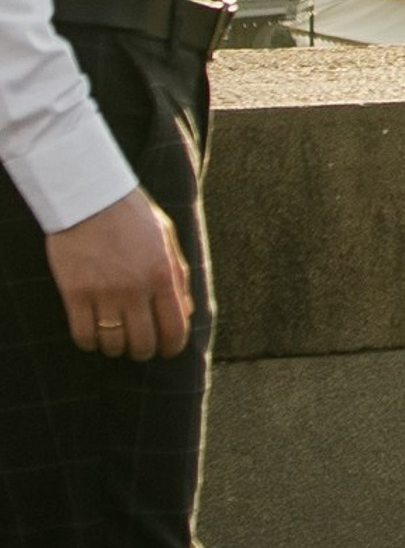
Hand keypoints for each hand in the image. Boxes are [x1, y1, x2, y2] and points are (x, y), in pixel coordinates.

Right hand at [48, 188, 192, 359]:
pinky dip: (89, 342)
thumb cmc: (131, 215)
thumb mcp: (166, 238)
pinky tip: (91, 334)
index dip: (171, 347)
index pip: (174, 329)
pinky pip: (83, 335)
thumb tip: (186, 312)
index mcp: (162, 274)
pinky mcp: (75, 293)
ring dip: (115, 347)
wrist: (89, 196)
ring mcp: (104, 292)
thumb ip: (178, 275)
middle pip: (143, 344)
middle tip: (138, 345)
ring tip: (114, 337)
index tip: (166, 350)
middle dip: (143, 351)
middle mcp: (135, 288)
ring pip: (112, 344)